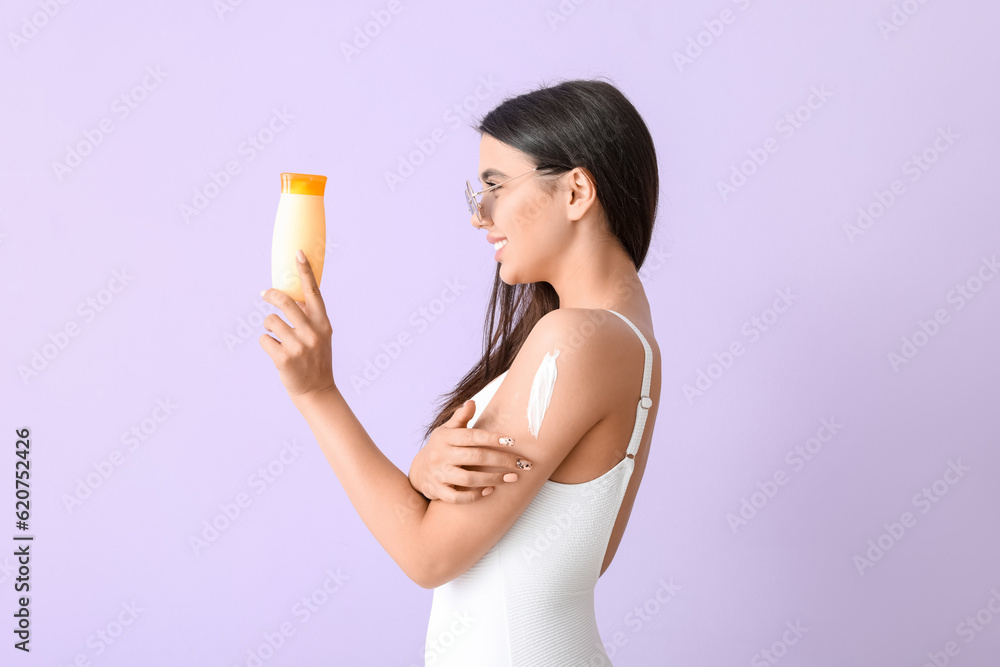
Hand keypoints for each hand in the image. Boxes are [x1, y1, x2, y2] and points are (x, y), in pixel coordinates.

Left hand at [259, 250, 335, 397]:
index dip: (306, 272)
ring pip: (270, 321)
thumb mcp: (320, 337)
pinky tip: (276, 352)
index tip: (298, 253)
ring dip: (269, 327)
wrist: (317, 391)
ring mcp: (299, 346)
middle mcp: (313, 333)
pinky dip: (266, 343)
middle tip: (265, 294)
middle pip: (285, 302)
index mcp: (323, 324)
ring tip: (277, 338)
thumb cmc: (315, 359)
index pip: (314, 293)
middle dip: (271, 295)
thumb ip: (309, 318)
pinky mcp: (284, 358)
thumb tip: (289, 297)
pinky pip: (264, 339)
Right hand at [410, 399, 529, 502]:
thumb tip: (472, 402)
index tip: (512, 441)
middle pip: (476, 457)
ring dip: (493, 479)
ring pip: (468, 479)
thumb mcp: (447, 430)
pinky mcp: (437, 491)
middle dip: (502, 460)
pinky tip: (490, 490)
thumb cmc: (441, 447)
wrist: (418, 470)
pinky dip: (474, 496)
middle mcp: (440, 455)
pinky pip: (457, 497)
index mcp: (445, 437)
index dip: (492, 438)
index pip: (472, 436)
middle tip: (522, 464)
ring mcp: (438, 474)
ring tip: (512, 478)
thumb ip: (461, 418)